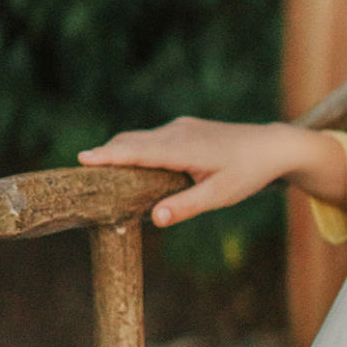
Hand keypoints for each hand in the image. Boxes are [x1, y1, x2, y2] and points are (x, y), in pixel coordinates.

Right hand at [79, 116, 346, 225]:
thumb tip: (154, 219)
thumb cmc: (248, 173)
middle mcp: (177, 132)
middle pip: (130, 142)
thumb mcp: (220, 195)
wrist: (271, 146)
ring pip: (139, 139)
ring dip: (117, 153)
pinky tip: (124, 168)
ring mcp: (179, 127)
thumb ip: (187, 206)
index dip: (108, 156)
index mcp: (184, 147)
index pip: (137, 151)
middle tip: (74, 174)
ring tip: (92, 173)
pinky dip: (132, 151)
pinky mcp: (183, 130)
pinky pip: (149, 139)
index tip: (81, 159)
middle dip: (103, 155)